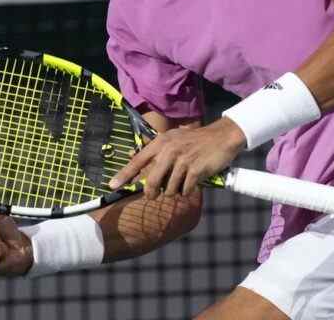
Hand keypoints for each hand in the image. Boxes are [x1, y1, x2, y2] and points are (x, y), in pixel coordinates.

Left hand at [109, 117, 246, 198]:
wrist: (222, 137)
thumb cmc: (195, 141)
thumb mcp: (173, 139)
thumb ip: (157, 151)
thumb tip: (135, 161)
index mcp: (161, 142)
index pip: (138, 161)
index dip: (124, 175)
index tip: (112, 185)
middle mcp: (169, 151)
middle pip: (152, 181)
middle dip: (151, 193)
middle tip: (153, 196)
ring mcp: (182, 161)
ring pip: (169, 189)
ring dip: (175, 191)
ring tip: (182, 181)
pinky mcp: (195, 170)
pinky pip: (185, 191)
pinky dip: (188, 190)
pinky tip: (193, 182)